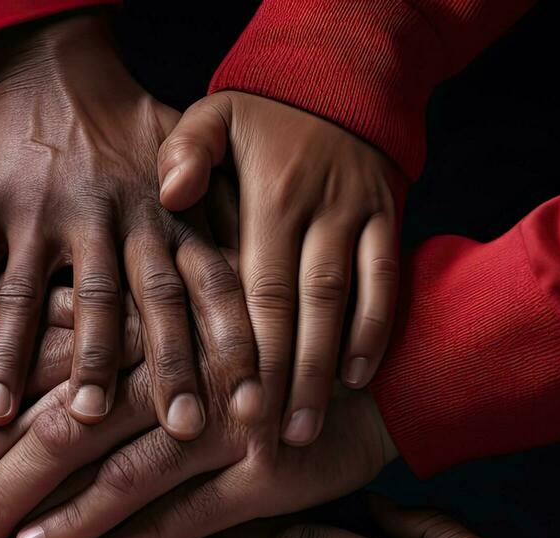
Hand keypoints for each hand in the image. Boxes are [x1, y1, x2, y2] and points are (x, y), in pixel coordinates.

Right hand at [0, 12, 254, 435]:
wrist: (44, 65)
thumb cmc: (126, 133)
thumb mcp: (189, 163)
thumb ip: (225, 220)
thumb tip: (284, 286)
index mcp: (163, 212)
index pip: (208, 286)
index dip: (232, 348)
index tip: (251, 410)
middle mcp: (105, 214)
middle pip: (127, 305)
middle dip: (149, 372)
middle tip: (164, 432)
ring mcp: (38, 210)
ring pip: (28, 296)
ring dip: (19, 361)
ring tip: (9, 422)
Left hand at [0, 358, 395, 537]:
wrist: (380, 368)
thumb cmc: (264, 354)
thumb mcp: (185, 334)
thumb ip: (110, 357)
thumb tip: (20, 404)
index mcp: (145, 333)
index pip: (38, 386)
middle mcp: (178, 372)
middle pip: (66, 429)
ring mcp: (227, 419)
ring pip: (126, 472)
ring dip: (62, 520)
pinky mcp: (272, 467)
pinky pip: (197, 509)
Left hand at [158, 91, 406, 444]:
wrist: (341, 76)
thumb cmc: (263, 112)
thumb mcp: (216, 113)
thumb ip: (188, 151)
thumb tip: (171, 193)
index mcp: (267, 196)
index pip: (253, 285)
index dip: (245, 349)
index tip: (231, 406)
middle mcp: (315, 211)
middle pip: (297, 307)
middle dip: (284, 378)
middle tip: (268, 440)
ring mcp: (357, 218)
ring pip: (342, 304)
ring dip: (325, 371)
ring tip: (305, 431)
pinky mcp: (388, 220)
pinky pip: (387, 282)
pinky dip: (375, 331)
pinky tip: (359, 380)